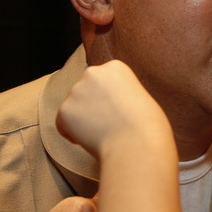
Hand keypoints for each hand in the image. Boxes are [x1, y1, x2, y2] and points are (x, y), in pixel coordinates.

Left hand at [56, 60, 171, 158]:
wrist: (136, 144)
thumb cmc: (148, 126)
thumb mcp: (140, 97)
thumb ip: (122, 93)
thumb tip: (111, 104)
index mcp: (114, 67)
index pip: (102, 81)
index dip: (108, 99)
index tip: (116, 111)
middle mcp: (92, 73)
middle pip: (86, 91)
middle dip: (92, 105)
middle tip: (107, 123)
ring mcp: (76, 91)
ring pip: (74, 107)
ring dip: (83, 120)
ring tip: (102, 133)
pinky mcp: (64, 110)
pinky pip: (63, 124)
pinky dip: (72, 134)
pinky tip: (91, 139)